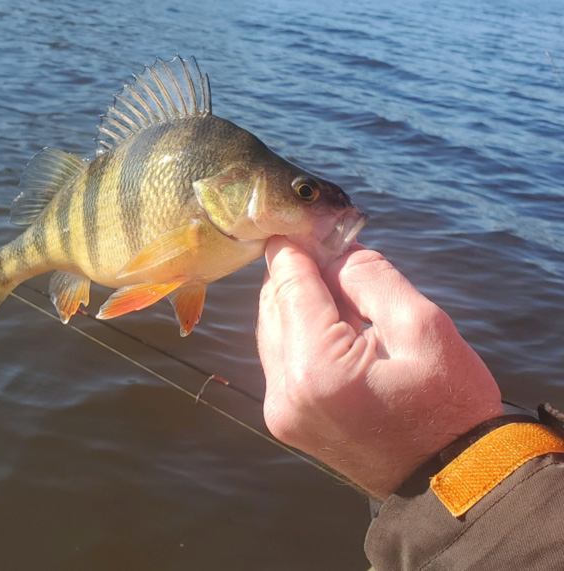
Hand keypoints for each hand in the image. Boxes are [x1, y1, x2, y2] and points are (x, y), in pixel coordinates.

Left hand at [257, 237, 503, 498]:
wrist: (450, 477)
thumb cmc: (449, 404)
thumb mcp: (422, 325)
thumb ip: (369, 276)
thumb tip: (334, 249)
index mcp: (317, 368)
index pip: (289, 284)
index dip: (294, 246)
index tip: (301, 220)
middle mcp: (285, 391)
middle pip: (271, 305)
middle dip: (298, 274)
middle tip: (331, 253)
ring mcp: (280, 409)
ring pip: (271, 330)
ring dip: (298, 303)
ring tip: (342, 292)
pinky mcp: (285, 418)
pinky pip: (279, 357)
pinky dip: (299, 332)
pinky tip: (333, 326)